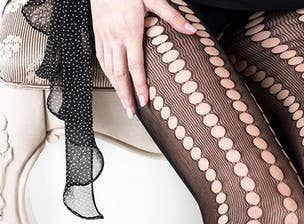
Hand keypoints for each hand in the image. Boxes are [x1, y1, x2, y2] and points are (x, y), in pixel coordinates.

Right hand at [90, 0, 195, 118]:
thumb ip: (172, 16)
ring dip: (117, 88)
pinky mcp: (97, 33)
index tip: (143, 101)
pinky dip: (107, 74)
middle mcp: (115, 37)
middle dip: (126, 95)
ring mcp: (104, 36)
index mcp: (130, 31)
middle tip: (132, 112)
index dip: (139, 86)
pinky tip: (113, 82)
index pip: (135, 66)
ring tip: (124, 103)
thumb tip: (191, 30)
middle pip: (120, 74)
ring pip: (109, 69)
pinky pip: (101, 59)